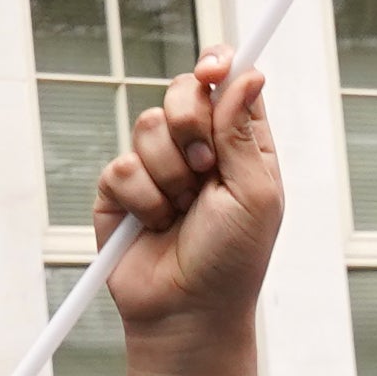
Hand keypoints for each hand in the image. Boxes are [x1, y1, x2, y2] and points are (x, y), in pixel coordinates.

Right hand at [91, 59, 282, 336]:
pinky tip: (154, 226)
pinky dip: (142, 200)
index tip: (214, 67)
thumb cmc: (233, 260)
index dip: (219, 64)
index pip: (228, 83)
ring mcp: (157, 166)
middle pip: (183, 92)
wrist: (186, 311)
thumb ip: (243, 132)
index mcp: (240, 144)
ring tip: (182, 212)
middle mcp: (199, 148)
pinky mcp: (120, 190)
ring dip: (170, 175)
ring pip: (148, 126)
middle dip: (191, 126)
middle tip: (205, 170)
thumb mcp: (256, 194)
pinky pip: (121, 167)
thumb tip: (248, 74)